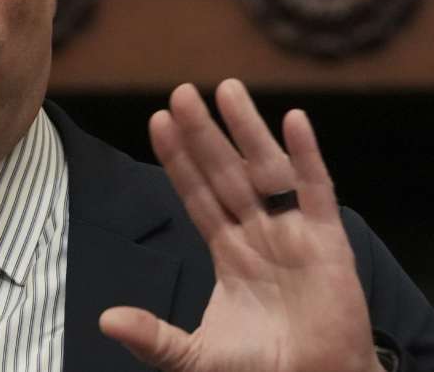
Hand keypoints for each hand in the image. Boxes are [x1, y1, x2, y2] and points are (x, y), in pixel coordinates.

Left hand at [100, 79, 382, 371]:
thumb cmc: (261, 371)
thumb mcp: (195, 356)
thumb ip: (153, 336)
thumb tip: (104, 320)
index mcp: (229, 252)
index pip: (197, 194)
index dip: (178, 159)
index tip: (158, 121)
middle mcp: (259, 234)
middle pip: (225, 172)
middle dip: (204, 134)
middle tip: (181, 92)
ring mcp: (294, 234)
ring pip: (266, 170)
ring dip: (248, 130)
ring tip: (228, 90)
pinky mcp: (329, 242)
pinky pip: (317, 190)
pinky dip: (307, 156)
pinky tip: (294, 121)